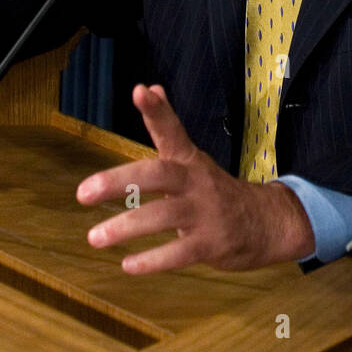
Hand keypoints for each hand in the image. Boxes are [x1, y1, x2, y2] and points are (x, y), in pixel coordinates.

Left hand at [77, 84, 315, 273]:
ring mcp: (205, 213)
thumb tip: (150, 86)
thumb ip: (168, 128)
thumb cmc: (218, 190)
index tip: (140, 91)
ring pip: (162, 217)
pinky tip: (127, 265)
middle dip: (119, 181)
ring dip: (126, 228)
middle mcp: (196, 182)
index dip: (157, 111)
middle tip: (83, 192)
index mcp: (188, 160)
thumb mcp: (193, 158)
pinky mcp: (211, 244)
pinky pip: (179, 253)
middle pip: (157, 175)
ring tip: (95, 237)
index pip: (172, 130)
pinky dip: (152, 261)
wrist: (268, 223)